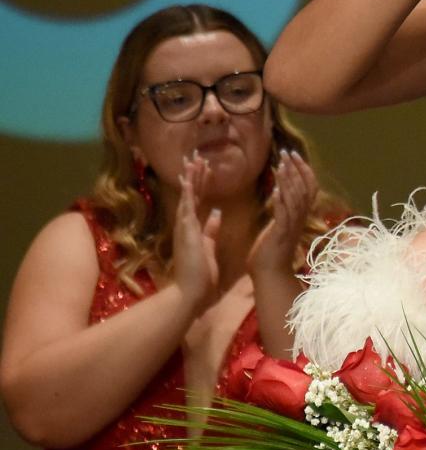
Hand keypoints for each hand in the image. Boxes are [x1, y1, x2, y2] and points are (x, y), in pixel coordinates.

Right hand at [172, 154, 220, 313]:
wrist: (190, 294)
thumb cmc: (200, 276)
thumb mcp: (209, 248)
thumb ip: (211, 230)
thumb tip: (217, 213)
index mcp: (193, 229)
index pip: (198, 201)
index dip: (201, 184)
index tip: (205, 168)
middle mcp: (186, 225)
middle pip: (190, 195)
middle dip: (194, 175)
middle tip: (195, 156)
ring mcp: (184, 228)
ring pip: (188, 197)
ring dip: (191, 178)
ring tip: (193, 159)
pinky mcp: (187, 232)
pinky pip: (187, 208)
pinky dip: (189, 193)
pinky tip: (189, 179)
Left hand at [247, 150, 317, 278]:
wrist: (269, 275)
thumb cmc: (269, 252)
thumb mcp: (277, 226)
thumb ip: (280, 210)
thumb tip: (278, 193)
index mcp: (299, 215)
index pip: (308, 187)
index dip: (303, 170)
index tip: (293, 155)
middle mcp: (300, 218)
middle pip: (305, 188)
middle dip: (296, 169)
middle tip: (287, 152)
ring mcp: (292, 226)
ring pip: (296, 198)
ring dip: (289, 180)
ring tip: (281, 164)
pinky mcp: (281, 234)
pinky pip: (284, 214)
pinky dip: (281, 200)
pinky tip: (276, 188)